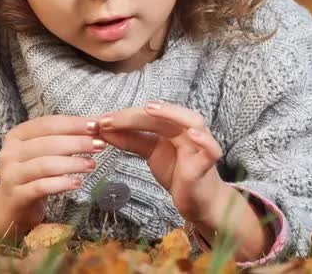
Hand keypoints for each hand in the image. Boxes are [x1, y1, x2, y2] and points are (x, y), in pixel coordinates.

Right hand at [0, 115, 104, 241]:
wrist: (12, 206)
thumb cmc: (34, 173)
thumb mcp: (44, 151)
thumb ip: (65, 137)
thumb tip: (97, 123)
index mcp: (17, 135)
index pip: (48, 124)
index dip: (73, 124)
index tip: (96, 126)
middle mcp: (9, 153)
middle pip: (48, 143)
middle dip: (77, 143)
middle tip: (99, 145)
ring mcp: (11, 175)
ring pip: (45, 165)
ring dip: (73, 164)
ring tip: (92, 165)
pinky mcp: (16, 196)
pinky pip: (41, 187)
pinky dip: (62, 183)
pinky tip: (77, 183)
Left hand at [98, 101, 228, 224]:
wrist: (198, 201)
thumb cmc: (177, 172)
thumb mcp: (150, 153)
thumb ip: (131, 140)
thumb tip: (104, 129)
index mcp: (172, 126)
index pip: (147, 115)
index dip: (124, 117)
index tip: (100, 121)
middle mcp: (187, 130)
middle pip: (164, 116)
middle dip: (135, 116)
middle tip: (110, 119)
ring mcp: (199, 145)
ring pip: (192, 122)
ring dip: (172, 113)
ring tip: (151, 109)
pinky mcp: (207, 163)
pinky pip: (211, 149)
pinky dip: (204, 140)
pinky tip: (192, 134)